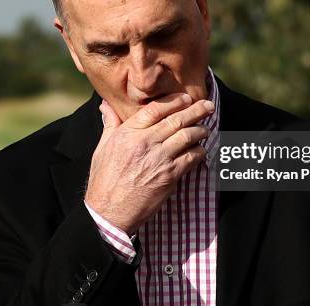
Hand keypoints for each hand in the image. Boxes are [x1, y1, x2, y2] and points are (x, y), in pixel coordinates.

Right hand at [84, 93, 214, 233]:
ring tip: (205, 128)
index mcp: (128, 133)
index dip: (174, 101)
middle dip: (195, 110)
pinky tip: (201, 150)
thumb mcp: (102, 148)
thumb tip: (106, 105)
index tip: (185, 98)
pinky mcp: (169, 176)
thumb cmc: (104, 180)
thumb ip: (110, 124)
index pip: (156, 109)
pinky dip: (199, 152)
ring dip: (200, 130)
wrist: (109, 211)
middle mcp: (145, 143)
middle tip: (207, 105)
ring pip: (187, 136)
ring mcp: (159, 159)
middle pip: (176, 120)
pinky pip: (191, 158)